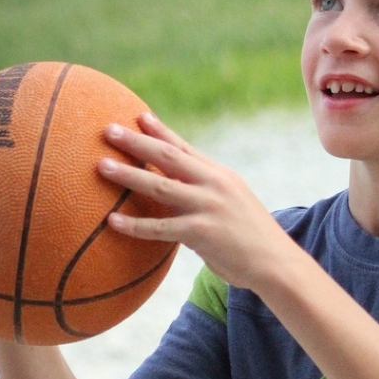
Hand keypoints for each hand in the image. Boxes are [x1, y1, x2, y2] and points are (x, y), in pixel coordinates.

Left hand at [98, 112, 294, 289]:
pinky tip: (112, 220)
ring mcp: (208, 206)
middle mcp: (213, 184)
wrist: (276, 263)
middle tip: (108, 130)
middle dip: (136, 141)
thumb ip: (206, 193)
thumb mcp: (232, 204)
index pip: (184, 146)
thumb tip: (177, 192)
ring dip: (128, 175)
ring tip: (101, 166)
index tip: (138, 116)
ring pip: (159, 185)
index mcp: (219, 175)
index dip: (160, 130)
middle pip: (167, 156)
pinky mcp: (201, 232)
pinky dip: (134, 224)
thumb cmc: (251, 238)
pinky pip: (159, 227)